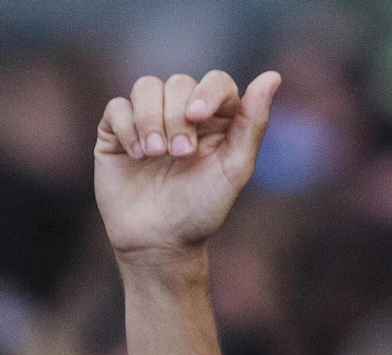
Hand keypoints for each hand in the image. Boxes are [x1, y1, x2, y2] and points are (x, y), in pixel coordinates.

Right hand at [95, 70, 279, 258]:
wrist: (159, 241)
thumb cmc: (202, 208)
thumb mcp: (234, 168)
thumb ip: (253, 122)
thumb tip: (273, 76)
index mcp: (219, 121)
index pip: (217, 81)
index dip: (207, 91)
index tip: (198, 116)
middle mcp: (184, 114)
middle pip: (178, 82)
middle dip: (176, 116)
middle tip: (180, 155)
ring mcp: (149, 120)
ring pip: (146, 86)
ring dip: (151, 119)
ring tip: (155, 155)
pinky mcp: (117, 131)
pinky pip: (117, 106)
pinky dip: (127, 127)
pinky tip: (136, 156)